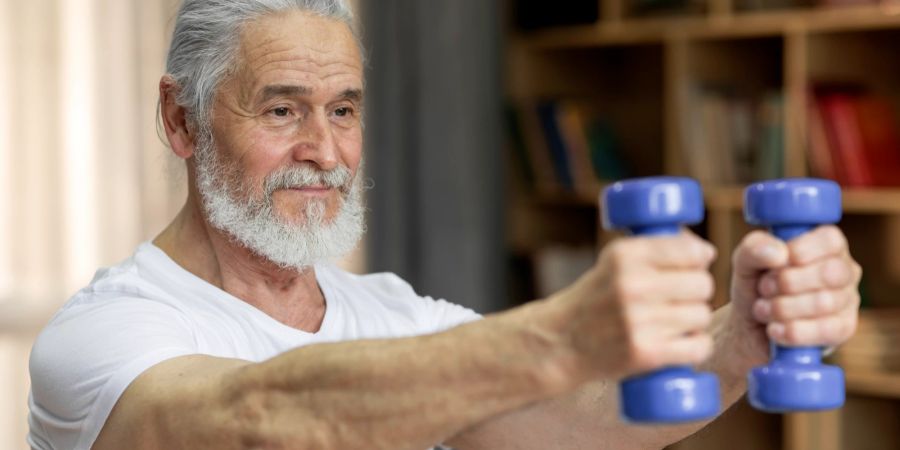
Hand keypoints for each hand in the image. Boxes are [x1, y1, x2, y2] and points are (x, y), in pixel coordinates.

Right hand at [555, 231, 716, 380]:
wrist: (561, 341)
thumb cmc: (597, 298)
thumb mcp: (615, 262)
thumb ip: (655, 250)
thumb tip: (705, 252)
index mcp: (624, 255)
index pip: (691, 251)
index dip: (698, 260)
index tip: (692, 267)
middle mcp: (631, 285)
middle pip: (703, 284)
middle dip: (697, 292)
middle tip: (680, 299)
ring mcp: (638, 321)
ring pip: (702, 315)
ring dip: (694, 320)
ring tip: (674, 322)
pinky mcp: (645, 353)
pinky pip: (699, 346)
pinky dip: (696, 346)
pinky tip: (682, 343)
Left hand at [727, 226, 861, 373]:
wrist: (750, 329)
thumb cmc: (754, 288)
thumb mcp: (745, 262)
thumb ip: (754, 248)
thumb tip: (778, 253)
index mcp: (826, 246)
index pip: (831, 239)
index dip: (801, 251)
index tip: (777, 262)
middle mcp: (844, 271)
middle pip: (831, 272)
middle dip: (787, 282)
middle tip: (764, 289)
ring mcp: (848, 301)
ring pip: (825, 303)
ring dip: (782, 308)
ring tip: (762, 310)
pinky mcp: (843, 330)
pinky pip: (826, 331)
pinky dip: (792, 331)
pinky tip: (774, 329)